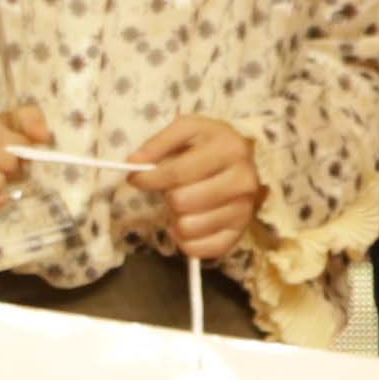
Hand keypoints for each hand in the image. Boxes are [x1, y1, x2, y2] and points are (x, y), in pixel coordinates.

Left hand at [122, 114, 261, 263]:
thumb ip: (157, 143)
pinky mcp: (238, 235)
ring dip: (176, 218)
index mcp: (231, 149)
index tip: (137, 178)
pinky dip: (185, 240)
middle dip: (168, 196)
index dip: (148, 178)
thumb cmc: (206, 144)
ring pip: (187, 228)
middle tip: (174, 189)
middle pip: (181, 202)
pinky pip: (199, 250)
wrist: (237, 159)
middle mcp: (244, 181)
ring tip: (185, 203)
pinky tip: (190, 221)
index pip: (177, 173)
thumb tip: (134, 164)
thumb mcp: (185, 129)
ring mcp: (244, 211)